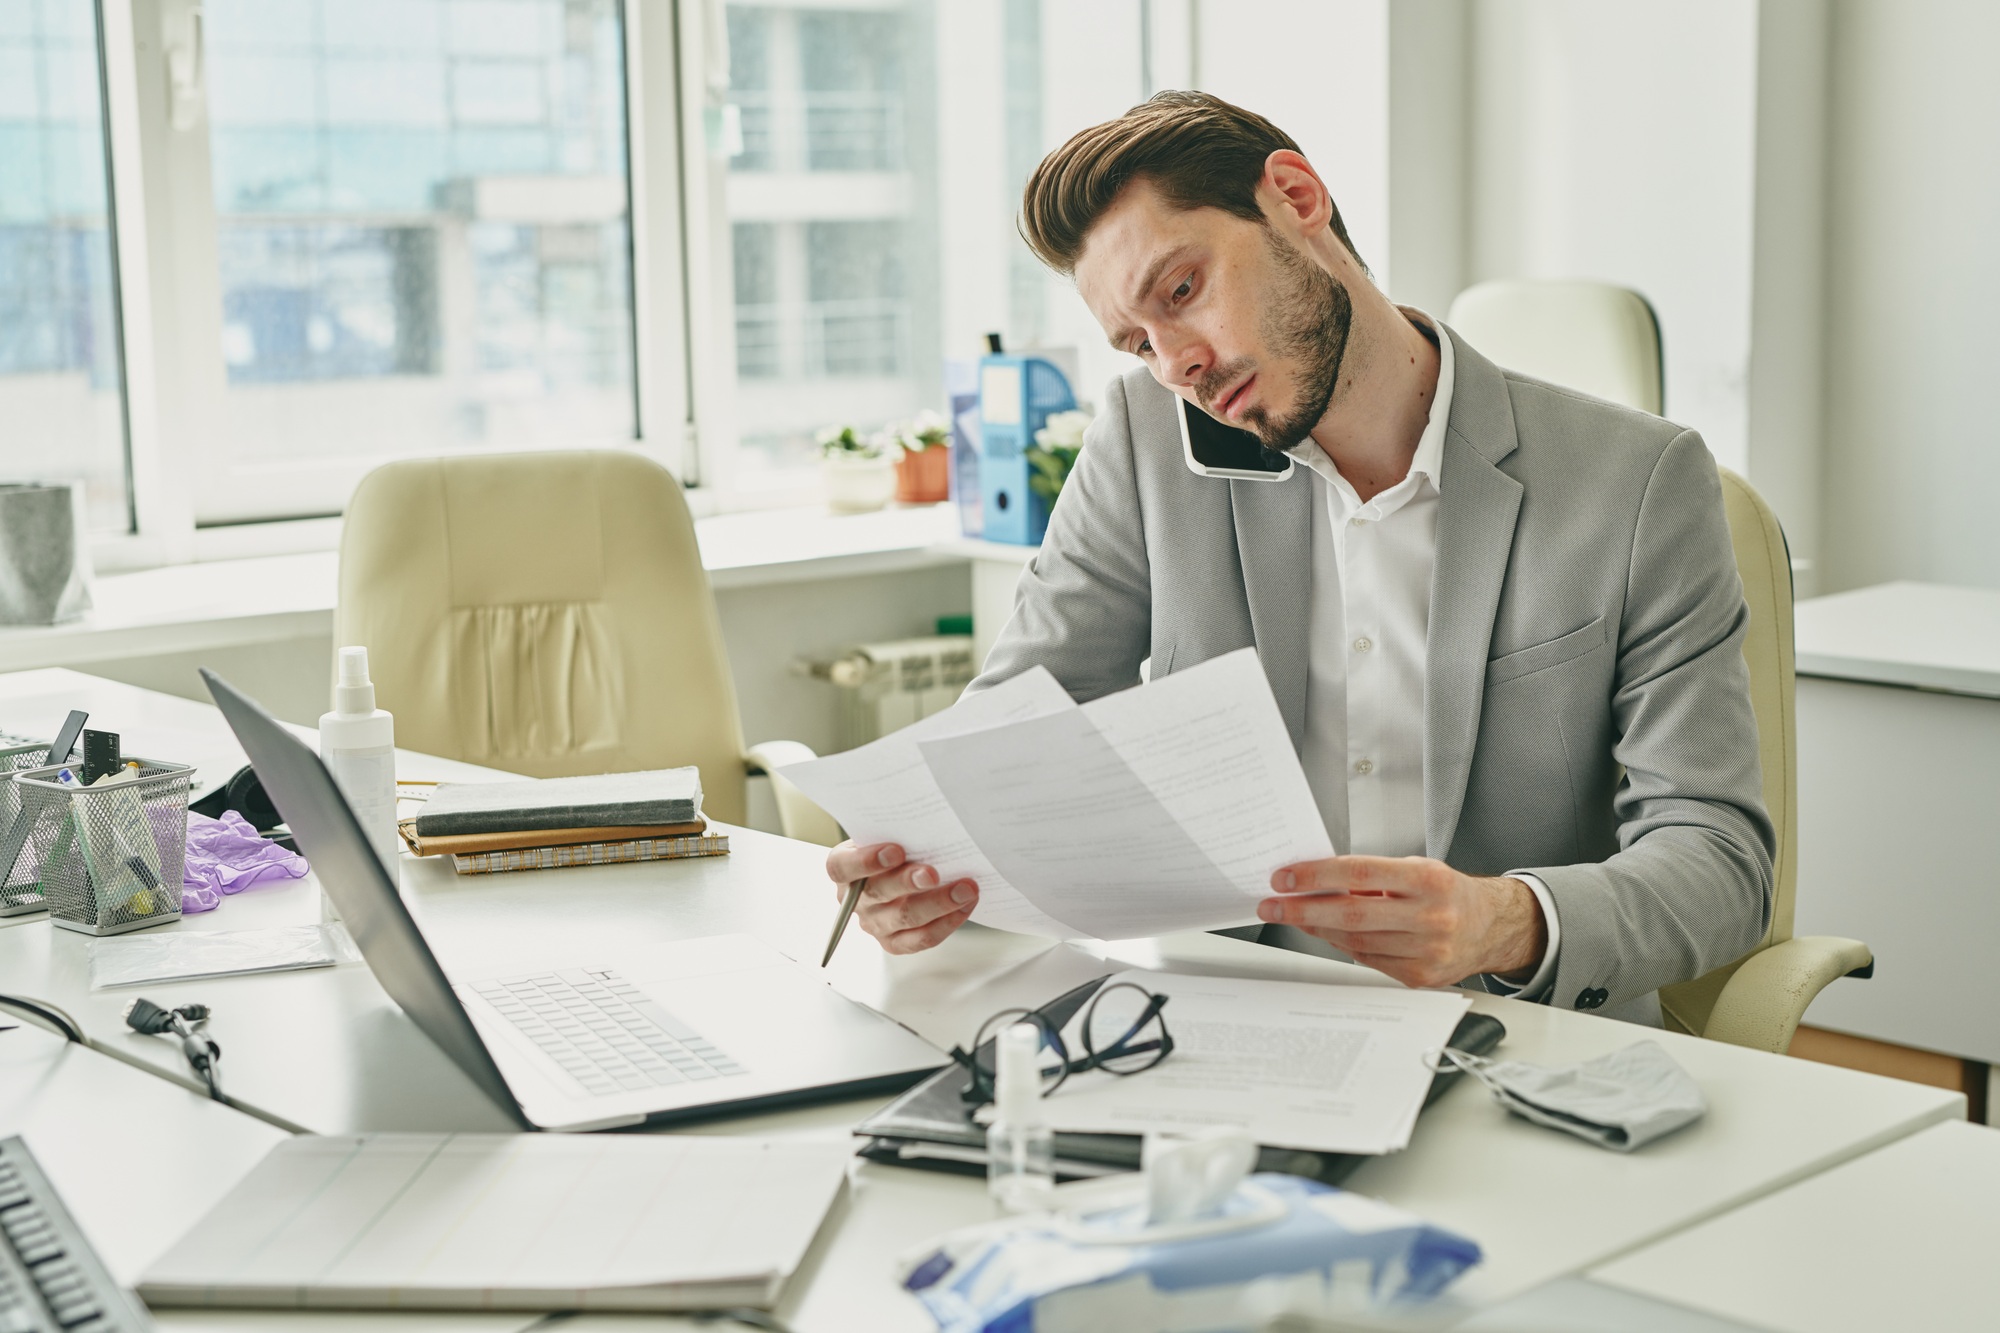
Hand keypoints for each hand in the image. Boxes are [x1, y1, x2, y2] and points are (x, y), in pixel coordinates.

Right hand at [824, 840, 979, 954]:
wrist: (901, 871)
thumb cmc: (894, 846)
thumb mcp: (887, 833)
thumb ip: (897, 829)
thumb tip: (928, 823)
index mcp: (843, 868)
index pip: (842, 867)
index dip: (866, 861)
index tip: (896, 850)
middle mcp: (856, 900)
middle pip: (878, 893)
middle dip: (908, 882)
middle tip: (933, 873)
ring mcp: (874, 924)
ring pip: (905, 918)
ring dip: (938, 903)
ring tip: (965, 889)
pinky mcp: (895, 943)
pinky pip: (921, 938)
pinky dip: (947, 922)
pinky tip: (965, 905)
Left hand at [1256, 856, 1546, 989]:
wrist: (1491, 928)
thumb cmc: (1446, 893)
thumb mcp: (1415, 870)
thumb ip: (1372, 877)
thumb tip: (1316, 881)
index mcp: (1429, 881)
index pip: (1362, 873)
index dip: (1318, 875)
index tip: (1285, 877)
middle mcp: (1431, 917)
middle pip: (1352, 914)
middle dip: (1303, 909)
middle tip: (1271, 904)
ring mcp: (1427, 952)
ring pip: (1355, 942)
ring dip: (1317, 928)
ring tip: (1293, 915)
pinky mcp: (1420, 978)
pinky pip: (1368, 960)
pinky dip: (1342, 945)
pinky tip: (1326, 932)